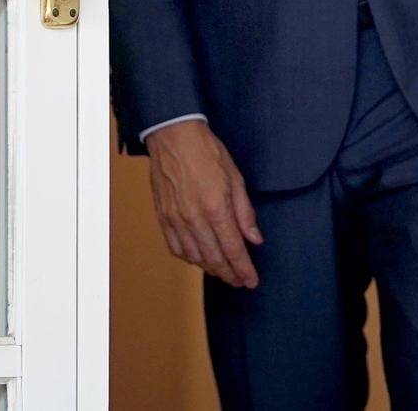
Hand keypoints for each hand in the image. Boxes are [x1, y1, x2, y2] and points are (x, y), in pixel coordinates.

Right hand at [145, 119, 262, 288]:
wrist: (174, 137)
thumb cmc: (206, 152)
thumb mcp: (235, 178)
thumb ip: (245, 212)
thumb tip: (254, 238)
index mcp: (216, 208)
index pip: (233, 250)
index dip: (244, 269)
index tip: (251, 280)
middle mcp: (195, 218)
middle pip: (215, 259)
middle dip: (230, 274)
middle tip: (240, 281)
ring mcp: (176, 220)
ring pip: (195, 257)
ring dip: (211, 269)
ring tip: (223, 271)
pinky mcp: (163, 217)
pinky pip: (176, 248)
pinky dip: (189, 258)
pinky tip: (199, 258)